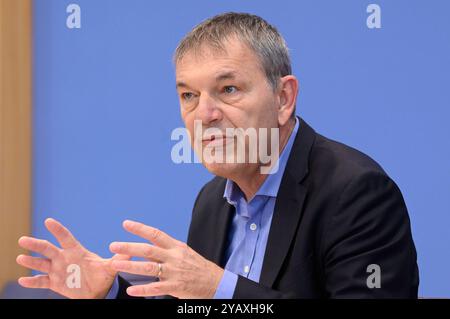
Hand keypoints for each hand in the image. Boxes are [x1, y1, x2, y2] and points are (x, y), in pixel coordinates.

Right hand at [16, 218, 128, 298]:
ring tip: (20, 257)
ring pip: (41, 264)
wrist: (97, 291)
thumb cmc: (102, 276)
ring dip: (31, 261)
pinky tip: (22, 279)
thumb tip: (131, 251)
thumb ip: (119, 260)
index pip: (66, 237)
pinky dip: (32, 281)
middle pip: (48, 249)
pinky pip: (41, 282)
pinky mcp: (55, 283)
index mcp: (77, 251)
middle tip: (23, 239)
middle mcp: (64, 258)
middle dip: (36, 244)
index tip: (49, 221)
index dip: (58, 230)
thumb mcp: (111, 268)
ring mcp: (58, 270)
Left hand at [109, 220, 223, 297]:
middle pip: (148, 250)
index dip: (140, 228)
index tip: (125, 224)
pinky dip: (143, 290)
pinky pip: (157, 288)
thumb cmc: (199, 267)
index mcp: (176, 247)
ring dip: (130, 266)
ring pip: (150, 268)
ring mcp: (175, 272)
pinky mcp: (176, 286)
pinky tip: (132, 291)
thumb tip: (149, 247)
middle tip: (113, 245)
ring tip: (115, 265)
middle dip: (129, 247)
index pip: (156, 234)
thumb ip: (167, 251)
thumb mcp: (185, 253)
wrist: (217, 282)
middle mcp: (174, 257)